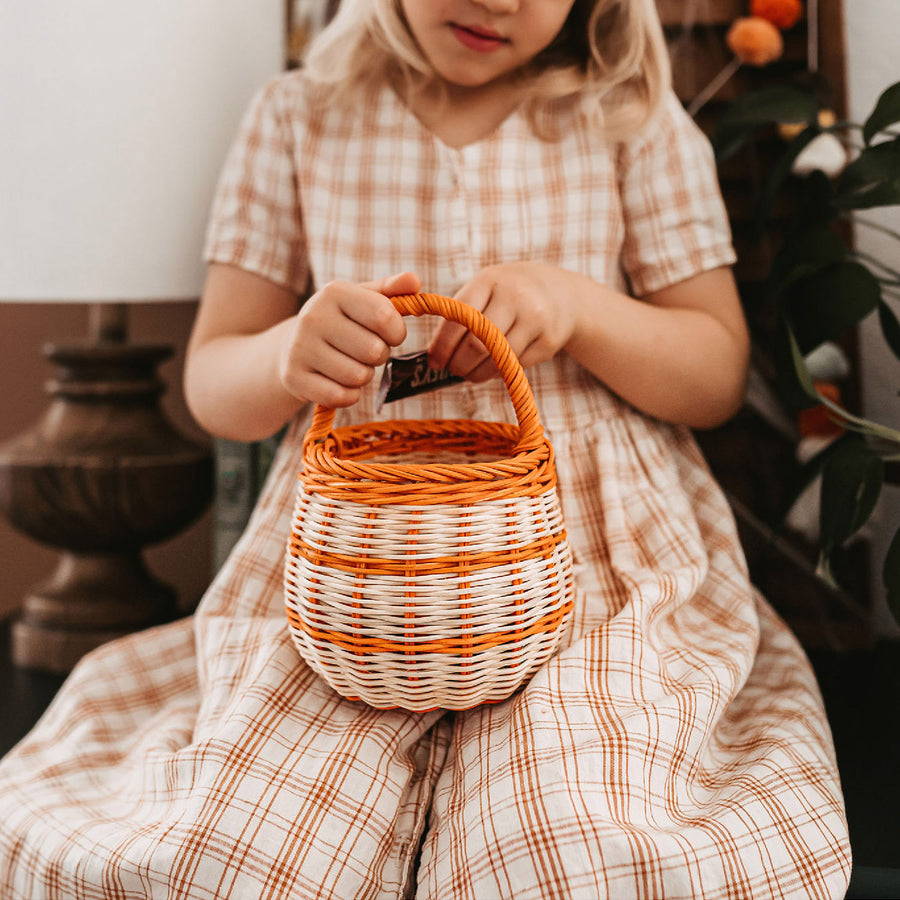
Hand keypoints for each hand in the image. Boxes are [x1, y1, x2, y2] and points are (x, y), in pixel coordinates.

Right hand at [279, 271, 419, 407]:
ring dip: (364, 376)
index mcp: (334, 292)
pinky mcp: (294, 377)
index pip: (385, 317)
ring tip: (352, 365)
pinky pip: (340, 396)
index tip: (390, 335)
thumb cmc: (341, 322)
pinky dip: (349, 395)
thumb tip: (415, 280)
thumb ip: (392, 290)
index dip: (397, 332)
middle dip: (379, 356)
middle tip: (366, 352)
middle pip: (374, 351)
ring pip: (358, 376)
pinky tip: (340, 383)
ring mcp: (300, 347)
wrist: (292, 347)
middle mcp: (313, 316)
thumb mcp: (363, 300)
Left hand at [426, 263, 582, 381]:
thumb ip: (460, 314)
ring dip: (476, 373)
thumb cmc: (509, 294)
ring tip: (468, 373)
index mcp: (490, 281)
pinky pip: (515, 367)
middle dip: (458, 364)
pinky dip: (498, 372)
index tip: (434, 361)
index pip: (459, 317)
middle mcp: (515, 297)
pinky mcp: (548, 342)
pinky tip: (493, 367)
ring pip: (496, 361)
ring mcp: (536, 319)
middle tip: (451, 370)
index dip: (442, 344)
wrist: (560, 294)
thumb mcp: (485, 289)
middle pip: (477, 344)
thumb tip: (435, 355)